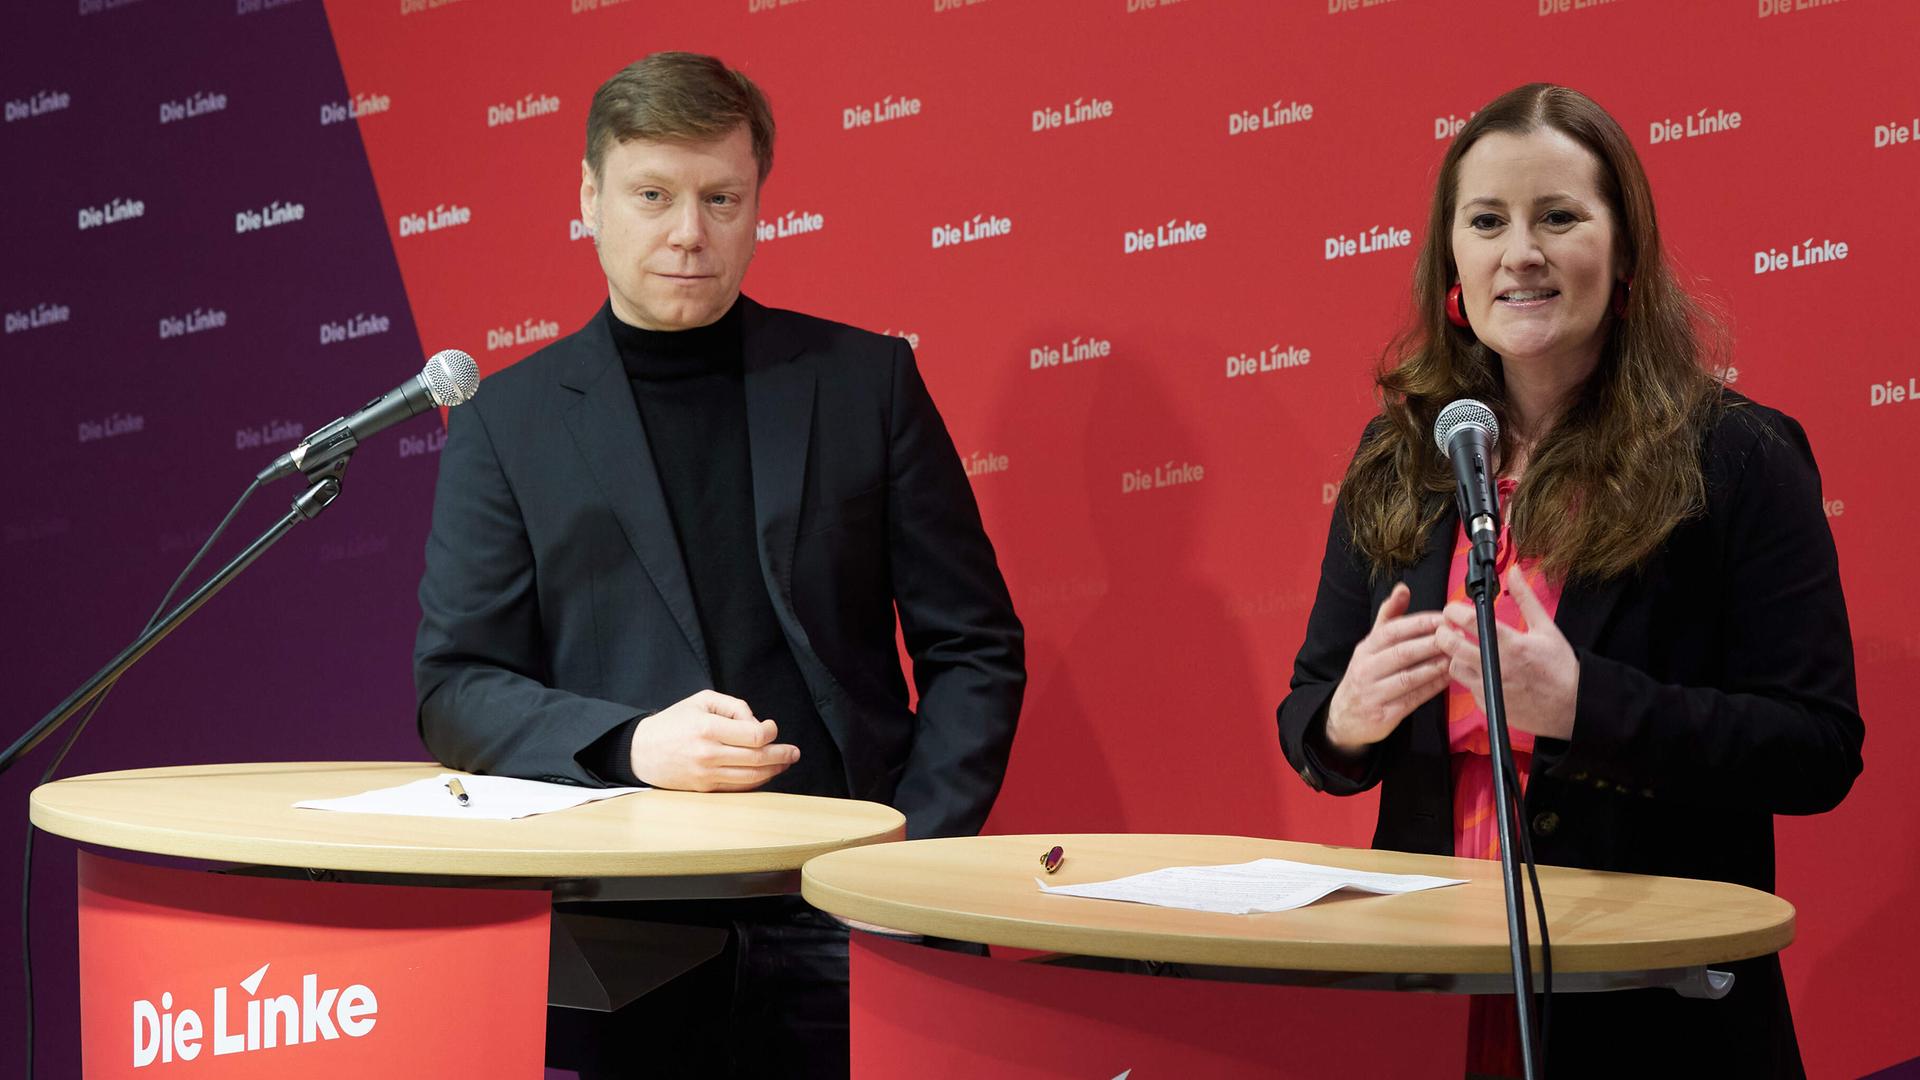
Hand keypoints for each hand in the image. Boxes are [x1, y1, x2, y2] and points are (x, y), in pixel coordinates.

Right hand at [628, 689, 799, 791]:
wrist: (640, 751)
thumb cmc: (673, 722)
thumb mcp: (701, 701)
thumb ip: (734, 707)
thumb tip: (757, 723)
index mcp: (708, 728)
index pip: (754, 736)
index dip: (771, 733)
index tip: (772, 728)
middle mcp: (708, 754)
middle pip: (757, 759)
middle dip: (781, 755)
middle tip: (794, 752)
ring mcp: (706, 775)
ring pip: (751, 777)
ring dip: (773, 770)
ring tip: (785, 763)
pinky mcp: (704, 789)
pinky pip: (738, 788)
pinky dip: (756, 781)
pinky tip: (765, 773)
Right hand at [1325, 583, 1449, 752]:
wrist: (1344, 717)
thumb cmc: (1365, 676)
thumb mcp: (1370, 645)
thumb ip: (1389, 617)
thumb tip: (1403, 588)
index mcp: (1365, 649)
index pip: (1391, 630)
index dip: (1419, 623)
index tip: (1444, 618)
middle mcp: (1366, 669)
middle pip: (1402, 653)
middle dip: (1432, 643)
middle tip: (1456, 636)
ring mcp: (1374, 693)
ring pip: (1409, 677)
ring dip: (1436, 666)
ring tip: (1456, 657)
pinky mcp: (1384, 715)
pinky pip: (1413, 699)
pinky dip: (1433, 688)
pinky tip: (1448, 679)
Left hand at [1434, 564, 1579, 740]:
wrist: (1571, 707)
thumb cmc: (1560, 668)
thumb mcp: (1546, 628)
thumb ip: (1526, 599)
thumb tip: (1514, 572)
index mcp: (1511, 644)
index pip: (1469, 621)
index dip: (1453, 611)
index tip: (1452, 609)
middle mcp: (1496, 666)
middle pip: (1450, 645)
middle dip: (1443, 632)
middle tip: (1449, 628)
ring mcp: (1489, 687)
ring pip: (1453, 666)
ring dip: (1456, 656)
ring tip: (1467, 649)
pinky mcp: (1487, 704)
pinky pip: (1467, 686)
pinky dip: (1470, 677)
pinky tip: (1482, 670)